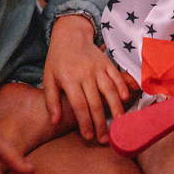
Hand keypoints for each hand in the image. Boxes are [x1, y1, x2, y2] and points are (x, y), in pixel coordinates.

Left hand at [44, 14, 130, 142]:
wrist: (70, 35)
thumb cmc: (57, 60)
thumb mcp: (48, 78)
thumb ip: (51, 101)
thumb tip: (55, 122)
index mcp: (69, 79)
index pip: (79, 105)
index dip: (84, 122)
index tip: (88, 136)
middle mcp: (85, 74)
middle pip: (95, 102)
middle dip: (100, 123)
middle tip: (104, 139)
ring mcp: (98, 68)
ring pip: (109, 90)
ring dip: (115, 108)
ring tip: (120, 123)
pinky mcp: (107, 62)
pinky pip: (116, 76)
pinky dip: (122, 87)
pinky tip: (125, 99)